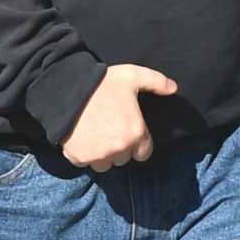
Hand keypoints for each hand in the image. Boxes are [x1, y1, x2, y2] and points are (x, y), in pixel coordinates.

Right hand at [62, 63, 176, 171]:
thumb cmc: (102, 82)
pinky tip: (82, 137)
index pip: (144, 153)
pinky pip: (85, 162)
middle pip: (124, 159)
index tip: (127, 131)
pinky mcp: (79, 158)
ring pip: (105, 164)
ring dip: (102, 154)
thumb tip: (174, 88)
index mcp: (136, 133)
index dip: (137, 142)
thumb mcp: (132, 76)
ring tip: (96, 135)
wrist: (66, 88)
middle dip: (119, 147)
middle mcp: (119, 149)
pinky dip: (84, 154)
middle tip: (109, 129)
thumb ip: (156, 81)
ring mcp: (98, 155)